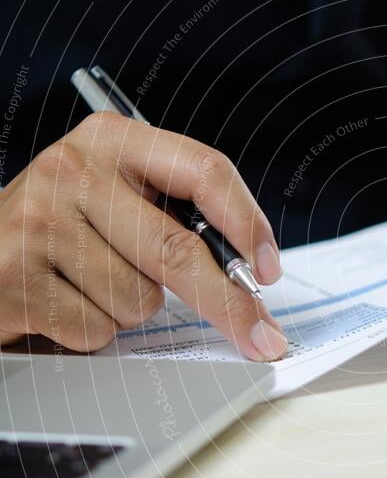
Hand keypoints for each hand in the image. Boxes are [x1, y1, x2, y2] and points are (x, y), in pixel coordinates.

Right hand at [0, 113, 286, 359]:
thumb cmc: (67, 227)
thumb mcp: (120, 198)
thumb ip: (177, 219)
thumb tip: (247, 278)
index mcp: (115, 140)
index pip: (204, 171)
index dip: (248, 223)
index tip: (269, 269)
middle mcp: (73, 169)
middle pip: (179, 249)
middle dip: (228, 304)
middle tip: (261, 337)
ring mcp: (38, 221)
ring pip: (139, 298)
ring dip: (132, 308)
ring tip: (91, 283)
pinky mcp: (13, 276)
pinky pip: (98, 328)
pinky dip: (94, 331)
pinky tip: (64, 302)